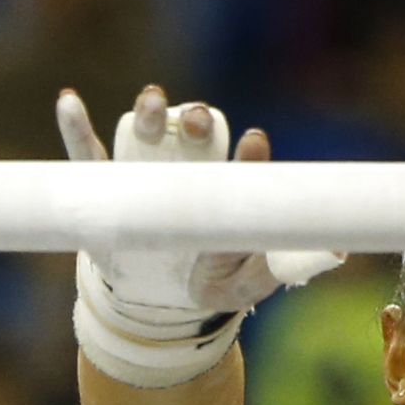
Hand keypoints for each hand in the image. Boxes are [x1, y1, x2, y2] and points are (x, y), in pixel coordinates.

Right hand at [57, 85, 343, 314]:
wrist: (159, 304)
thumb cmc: (211, 282)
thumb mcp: (246, 283)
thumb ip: (277, 269)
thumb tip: (334, 253)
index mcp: (222, 185)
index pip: (238, 161)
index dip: (247, 152)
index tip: (254, 143)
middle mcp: (185, 168)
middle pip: (192, 133)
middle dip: (196, 121)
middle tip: (197, 123)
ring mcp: (142, 173)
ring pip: (144, 131)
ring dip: (148, 110)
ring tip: (151, 102)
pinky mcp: (103, 186)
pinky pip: (85, 153)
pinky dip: (74, 126)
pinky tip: (70, 100)